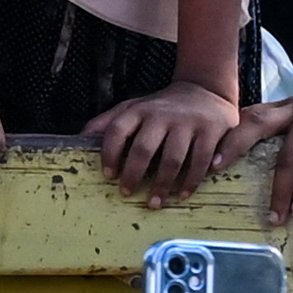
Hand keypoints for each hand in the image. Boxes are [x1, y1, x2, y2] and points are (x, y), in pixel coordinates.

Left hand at [85, 78, 252, 205]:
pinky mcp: (212, 130)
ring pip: (173, 158)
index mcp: (140, 110)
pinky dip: (193, 179)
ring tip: (155, 203)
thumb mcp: (134, 107)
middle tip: (127, 192)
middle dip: (133, 174)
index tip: (108, 175)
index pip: (118, 129)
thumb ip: (109, 121)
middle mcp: (163, 115)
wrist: (205, 89)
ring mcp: (188, 122)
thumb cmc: (162, 107)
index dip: (110, 153)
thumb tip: (81, 138)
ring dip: (163, 184)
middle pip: (144, 148)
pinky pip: (200, 159)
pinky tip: (184, 193)